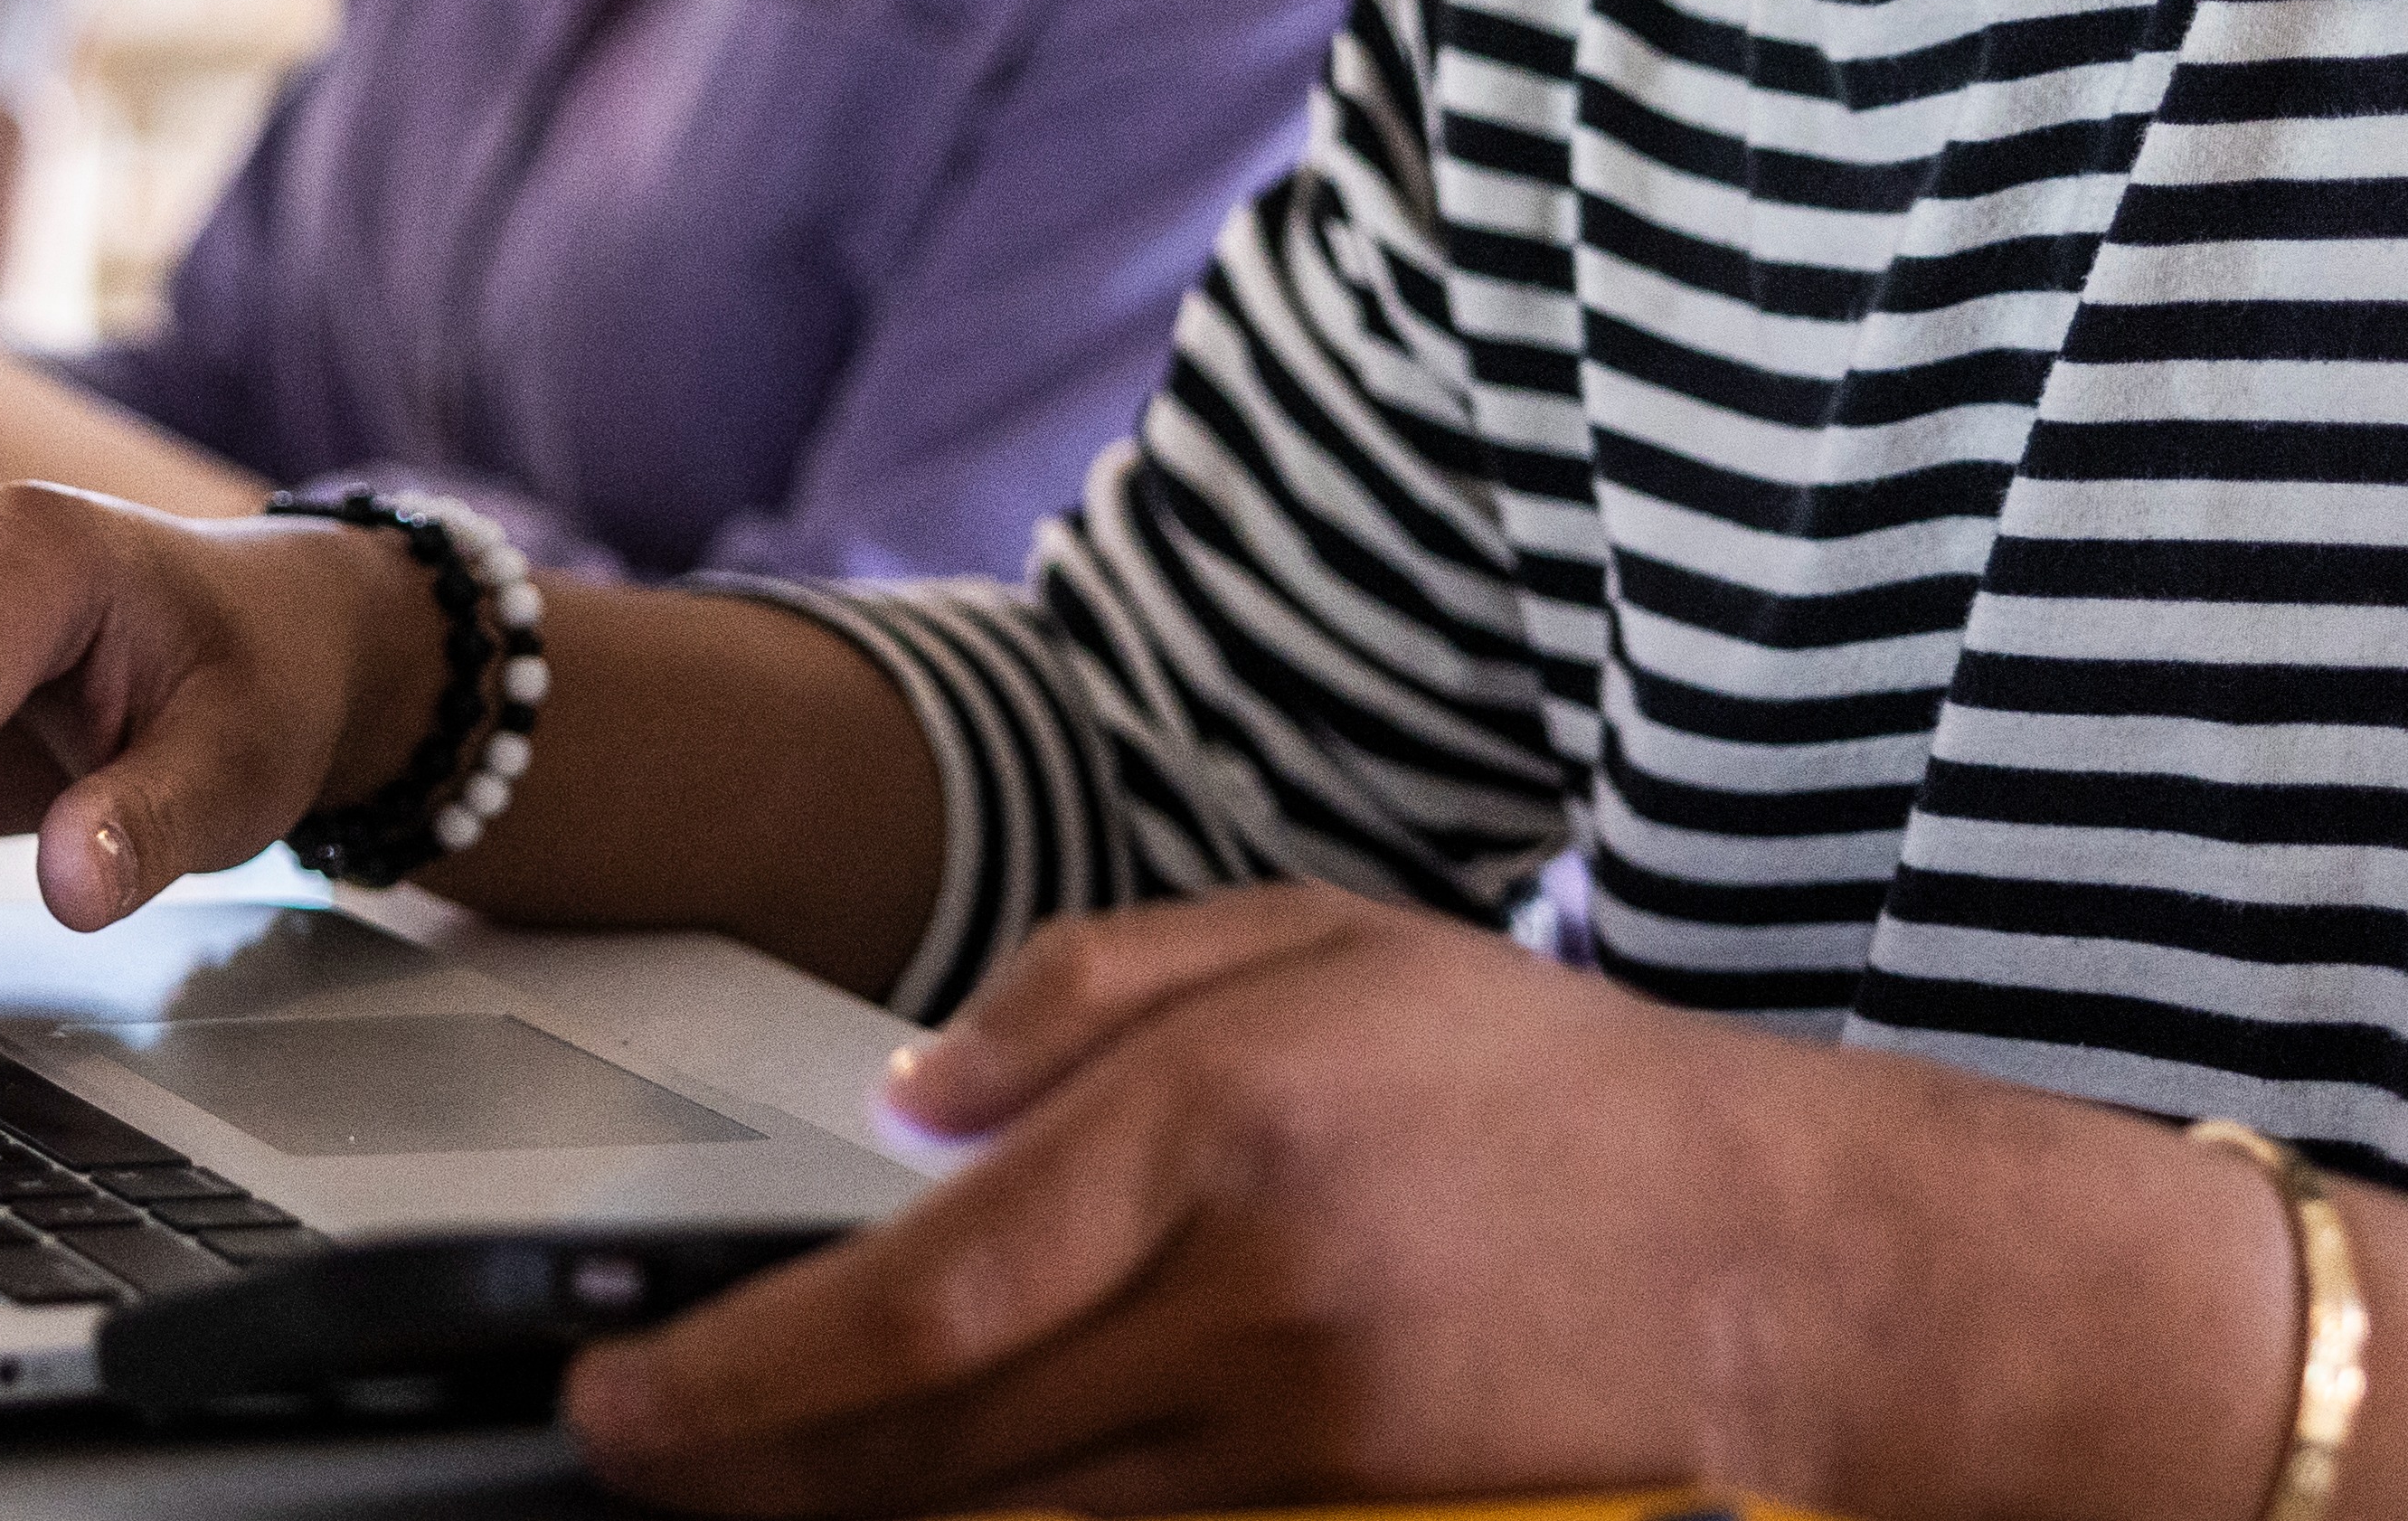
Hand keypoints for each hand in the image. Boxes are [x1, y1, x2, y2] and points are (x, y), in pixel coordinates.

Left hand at [561, 890, 2296, 1520]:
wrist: (1783, 1263)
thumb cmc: (1539, 1090)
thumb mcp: (1312, 944)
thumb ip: (1083, 998)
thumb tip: (904, 1107)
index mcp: (1224, 1133)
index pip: (916, 1302)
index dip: (740, 1378)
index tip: (624, 1405)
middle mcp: (1254, 1306)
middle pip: (931, 1448)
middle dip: (751, 1475)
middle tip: (631, 1467)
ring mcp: (1307, 1448)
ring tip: (748, 1493)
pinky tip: (923, 1519)